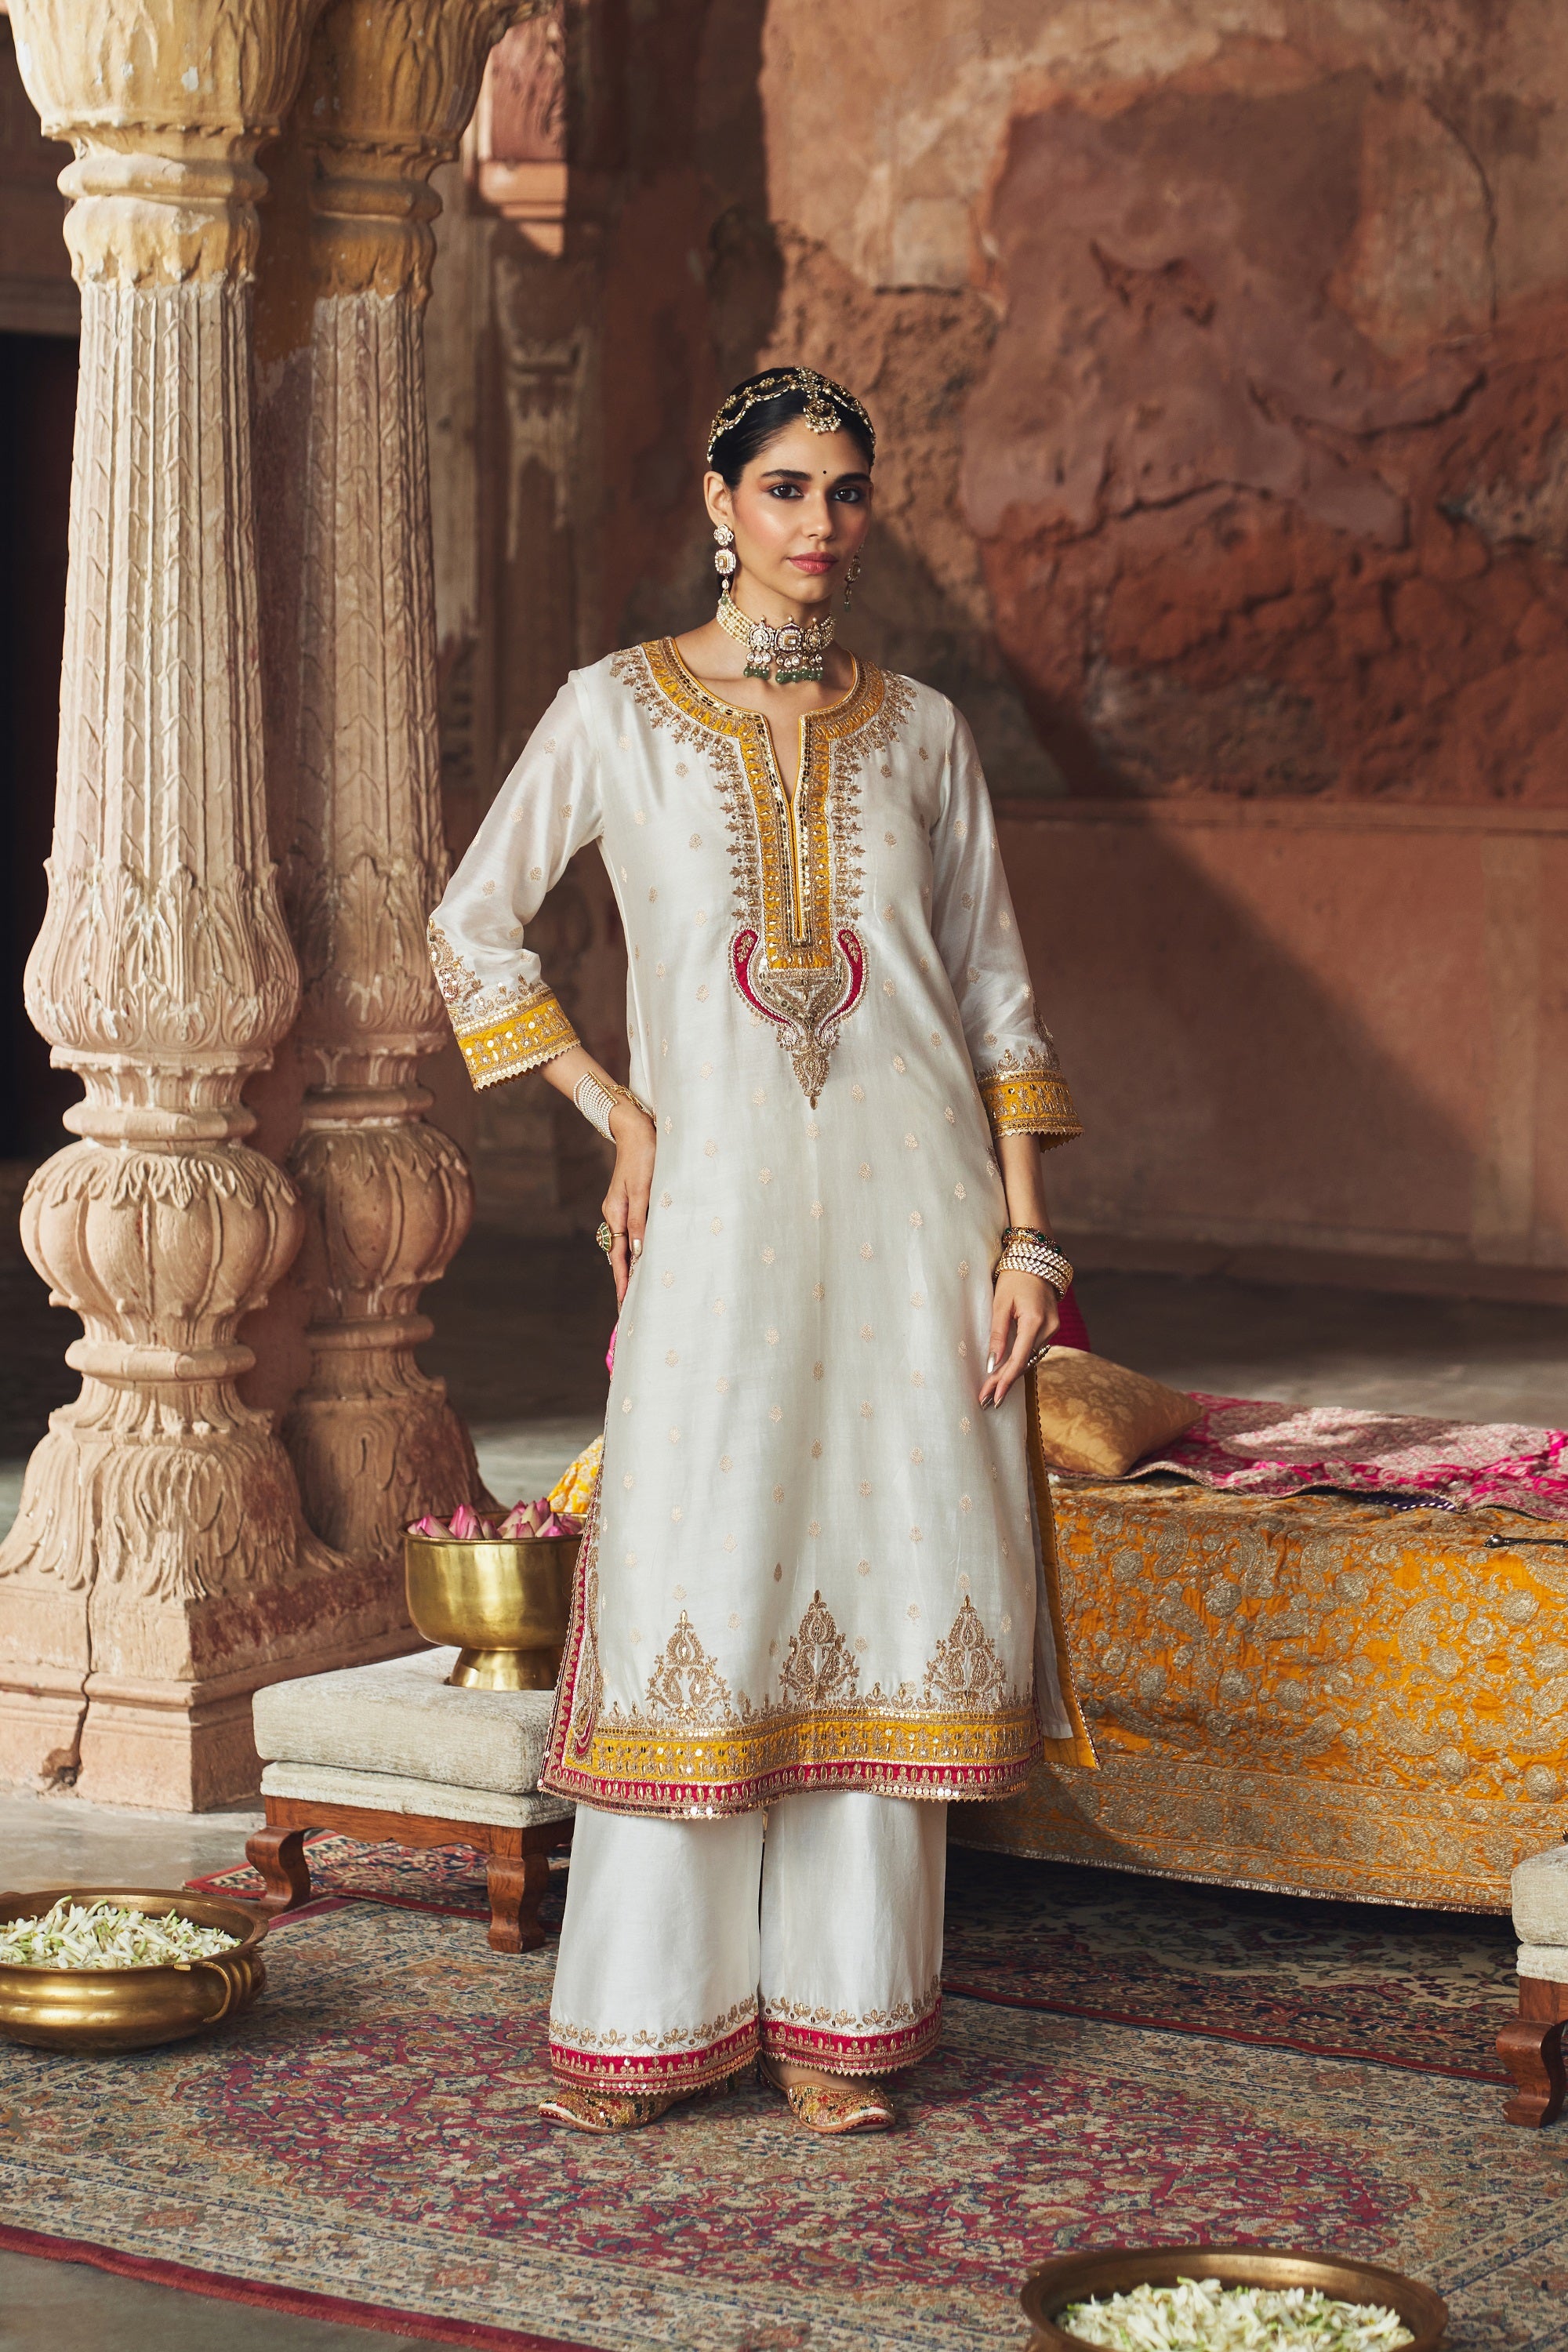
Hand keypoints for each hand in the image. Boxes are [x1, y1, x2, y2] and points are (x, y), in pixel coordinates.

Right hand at [602, 1102, 655, 1304]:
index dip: (623, 1283)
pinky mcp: (633, 1201)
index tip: (624, 1306)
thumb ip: (640, 1221)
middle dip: (625, 1281)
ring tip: (639, 1290)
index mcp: (616, 1214)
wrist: (637, 1127)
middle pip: (620, 1255)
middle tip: (629, 1308)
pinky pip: (634, 1232)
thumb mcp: (643, 1189)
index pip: (619, 1257)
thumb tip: (638, 1252)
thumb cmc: (644, 1155)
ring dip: (632, 1267)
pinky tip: (646, 1257)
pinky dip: (639, 1249)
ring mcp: (624, 1209)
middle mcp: (617, 1215)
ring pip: (627, 1245)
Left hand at [979, 1271, 1057, 1409]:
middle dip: (1005, 1381)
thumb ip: (997, 1334)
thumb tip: (992, 1364)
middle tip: (987, 1399)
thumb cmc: (1014, 1278)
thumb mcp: (1000, 1303)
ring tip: (992, 1390)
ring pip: (1030, 1358)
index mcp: (1035, 1321)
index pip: (1019, 1358)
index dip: (1005, 1380)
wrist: (1036, 1260)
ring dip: (1012, 1373)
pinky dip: (1020, 1361)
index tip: (993, 1396)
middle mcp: (1049, 1328)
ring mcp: (1053, 1329)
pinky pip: (1034, 1349)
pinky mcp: (1051, 1328)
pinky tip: (1006, 1373)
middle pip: (1024, 1362)